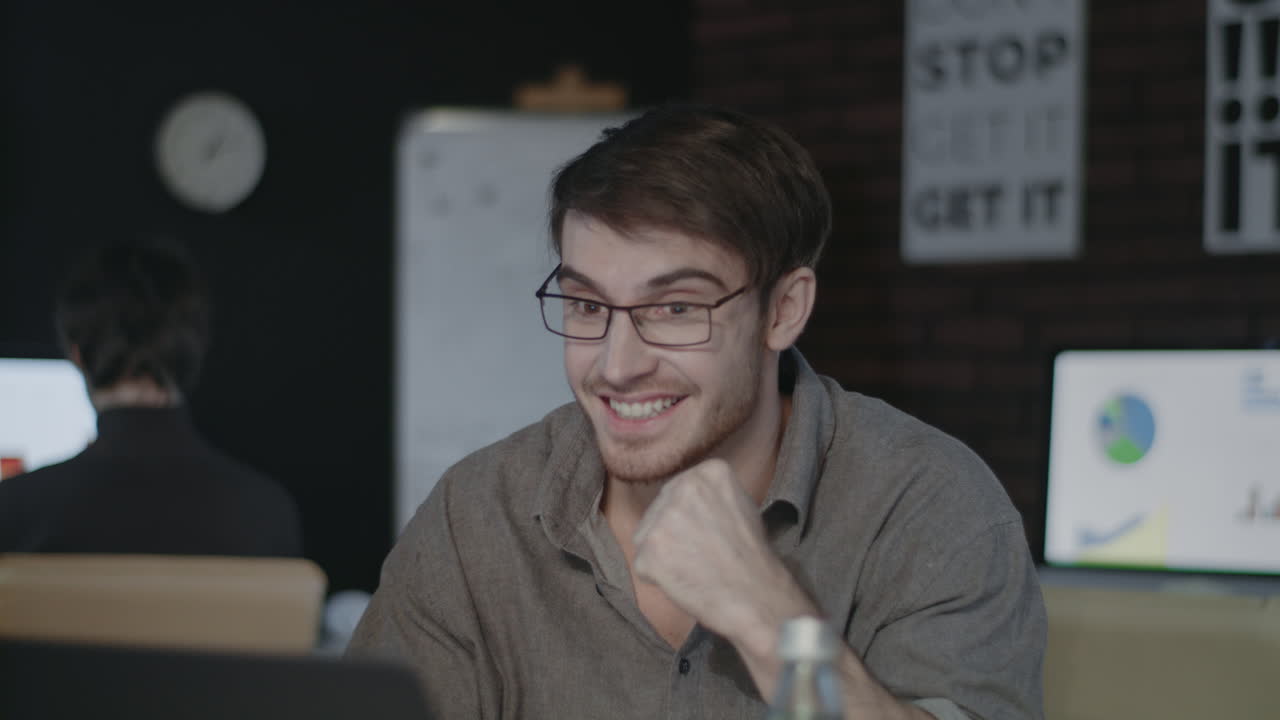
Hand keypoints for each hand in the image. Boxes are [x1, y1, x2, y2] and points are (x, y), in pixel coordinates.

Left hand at [632, 458, 814, 640]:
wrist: (756, 596)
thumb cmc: (751, 556)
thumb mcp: (741, 504)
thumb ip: (710, 493)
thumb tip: (685, 496)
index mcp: (708, 472)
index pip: (677, 491)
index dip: (686, 517)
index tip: (703, 533)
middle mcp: (683, 488)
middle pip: (658, 510)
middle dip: (671, 533)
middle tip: (697, 554)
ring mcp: (663, 519)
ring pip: (646, 536)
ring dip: (662, 554)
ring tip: (692, 567)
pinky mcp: (649, 550)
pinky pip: (643, 563)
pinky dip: (658, 577)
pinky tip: (684, 580)